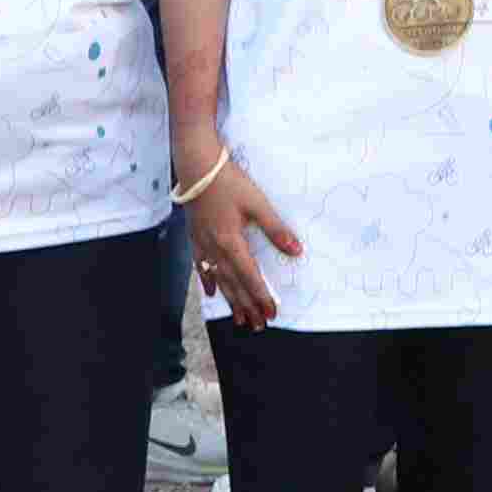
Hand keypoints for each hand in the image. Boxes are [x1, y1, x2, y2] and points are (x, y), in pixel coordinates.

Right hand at [185, 149, 298, 328]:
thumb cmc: (228, 182)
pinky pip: (201, 267)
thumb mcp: (257, 203)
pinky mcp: (195, 237)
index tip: (272, 313)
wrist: (197, 166)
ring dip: (230, 300)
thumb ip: (275, 229)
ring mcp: (203, 244)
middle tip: (258, 325)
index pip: (250, 277)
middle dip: (247, 306)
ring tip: (239, 318)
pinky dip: (208, 281)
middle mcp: (215, 249)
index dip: (261, 297)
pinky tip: (212, 293)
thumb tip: (296, 250)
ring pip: (218, 280)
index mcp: (232, 242)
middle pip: (234, 284)